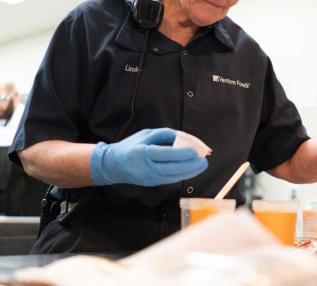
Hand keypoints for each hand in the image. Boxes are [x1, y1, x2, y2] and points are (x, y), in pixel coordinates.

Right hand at [90, 128, 207, 185]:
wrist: (112, 165)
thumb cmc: (130, 147)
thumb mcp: (145, 134)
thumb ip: (165, 134)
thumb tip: (183, 138)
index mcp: (143, 153)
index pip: (165, 155)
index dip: (182, 154)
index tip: (195, 152)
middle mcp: (146, 168)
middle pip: (172, 169)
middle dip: (190, 166)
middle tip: (204, 161)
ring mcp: (149, 178)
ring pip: (173, 177)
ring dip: (189, 172)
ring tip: (202, 165)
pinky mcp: (152, 183)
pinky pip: (170, 179)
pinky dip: (182, 175)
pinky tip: (191, 170)